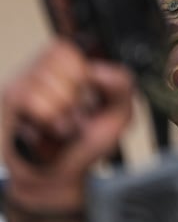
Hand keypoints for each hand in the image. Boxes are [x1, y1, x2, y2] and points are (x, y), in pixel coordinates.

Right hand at [2, 39, 135, 213]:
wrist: (59, 176)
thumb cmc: (85, 142)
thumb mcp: (118, 111)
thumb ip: (122, 84)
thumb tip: (98, 69)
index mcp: (66, 65)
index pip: (70, 45)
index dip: (84, 70)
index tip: (89, 93)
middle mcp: (40, 69)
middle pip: (61, 56)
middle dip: (77, 90)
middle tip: (74, 113)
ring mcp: (21, 83)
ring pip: (48, 79)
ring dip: (63, 109)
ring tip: (62, 124)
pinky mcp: (9, 103)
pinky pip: (33, 99)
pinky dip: (49, 117)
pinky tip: (49, 129)